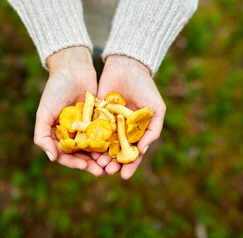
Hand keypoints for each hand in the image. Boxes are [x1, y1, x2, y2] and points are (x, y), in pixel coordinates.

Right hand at [34, 47, 103, 175]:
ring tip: (112, 164)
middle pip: (82, 155)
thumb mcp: (44, 112)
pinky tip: (118, 148)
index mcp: (59, 134)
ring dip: (102, 157)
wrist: (73, 67)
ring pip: (96, 147)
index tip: (86, 166)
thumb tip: (52, 158)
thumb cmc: (55, 89)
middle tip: (103, 171)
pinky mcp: (99, 119)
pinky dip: (110, 142)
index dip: (75, 163)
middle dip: (92, 164)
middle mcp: (73, 133)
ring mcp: (87, 126)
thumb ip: (42, 136)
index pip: (66, 155)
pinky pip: (105, 134)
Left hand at [97, 55, 165, 178]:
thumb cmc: (145, 86)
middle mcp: (121, 131)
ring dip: (99, 157)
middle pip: (115, 153)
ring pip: (102, 145)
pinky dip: (89, 141)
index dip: (130, 166)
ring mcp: (107, 124)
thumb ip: (153, 130)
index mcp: (136, 132)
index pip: (133, 154)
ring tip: (97, 164)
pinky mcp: (95, 116)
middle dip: (112, 164)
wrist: (126, 66)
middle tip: (107, 170)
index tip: (124, 176)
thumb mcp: (156, 108)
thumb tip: (143, 151)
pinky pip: (91, 131)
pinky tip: (86, 149)